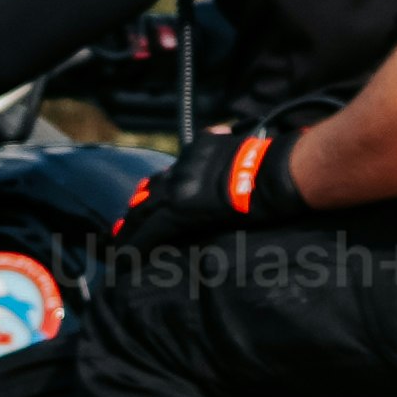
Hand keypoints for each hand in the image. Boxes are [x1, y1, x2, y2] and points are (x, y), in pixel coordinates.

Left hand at [109, 99, 339, 249]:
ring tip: (120, 246)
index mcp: (200, 147)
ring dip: (132, 230)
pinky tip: (126, 259)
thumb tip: (229, 137)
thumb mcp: (246, 146)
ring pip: (144, 211)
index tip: (148, 200)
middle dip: (137, 210)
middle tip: (122, 228)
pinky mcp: (180, 210)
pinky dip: (137, 245)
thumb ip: (229, 147)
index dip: (157, 190)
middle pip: (151, 190)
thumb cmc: (274, 164)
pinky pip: (151, 231)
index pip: (171, 172)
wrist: (276, 174)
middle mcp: (183, 165)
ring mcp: (179, 187)